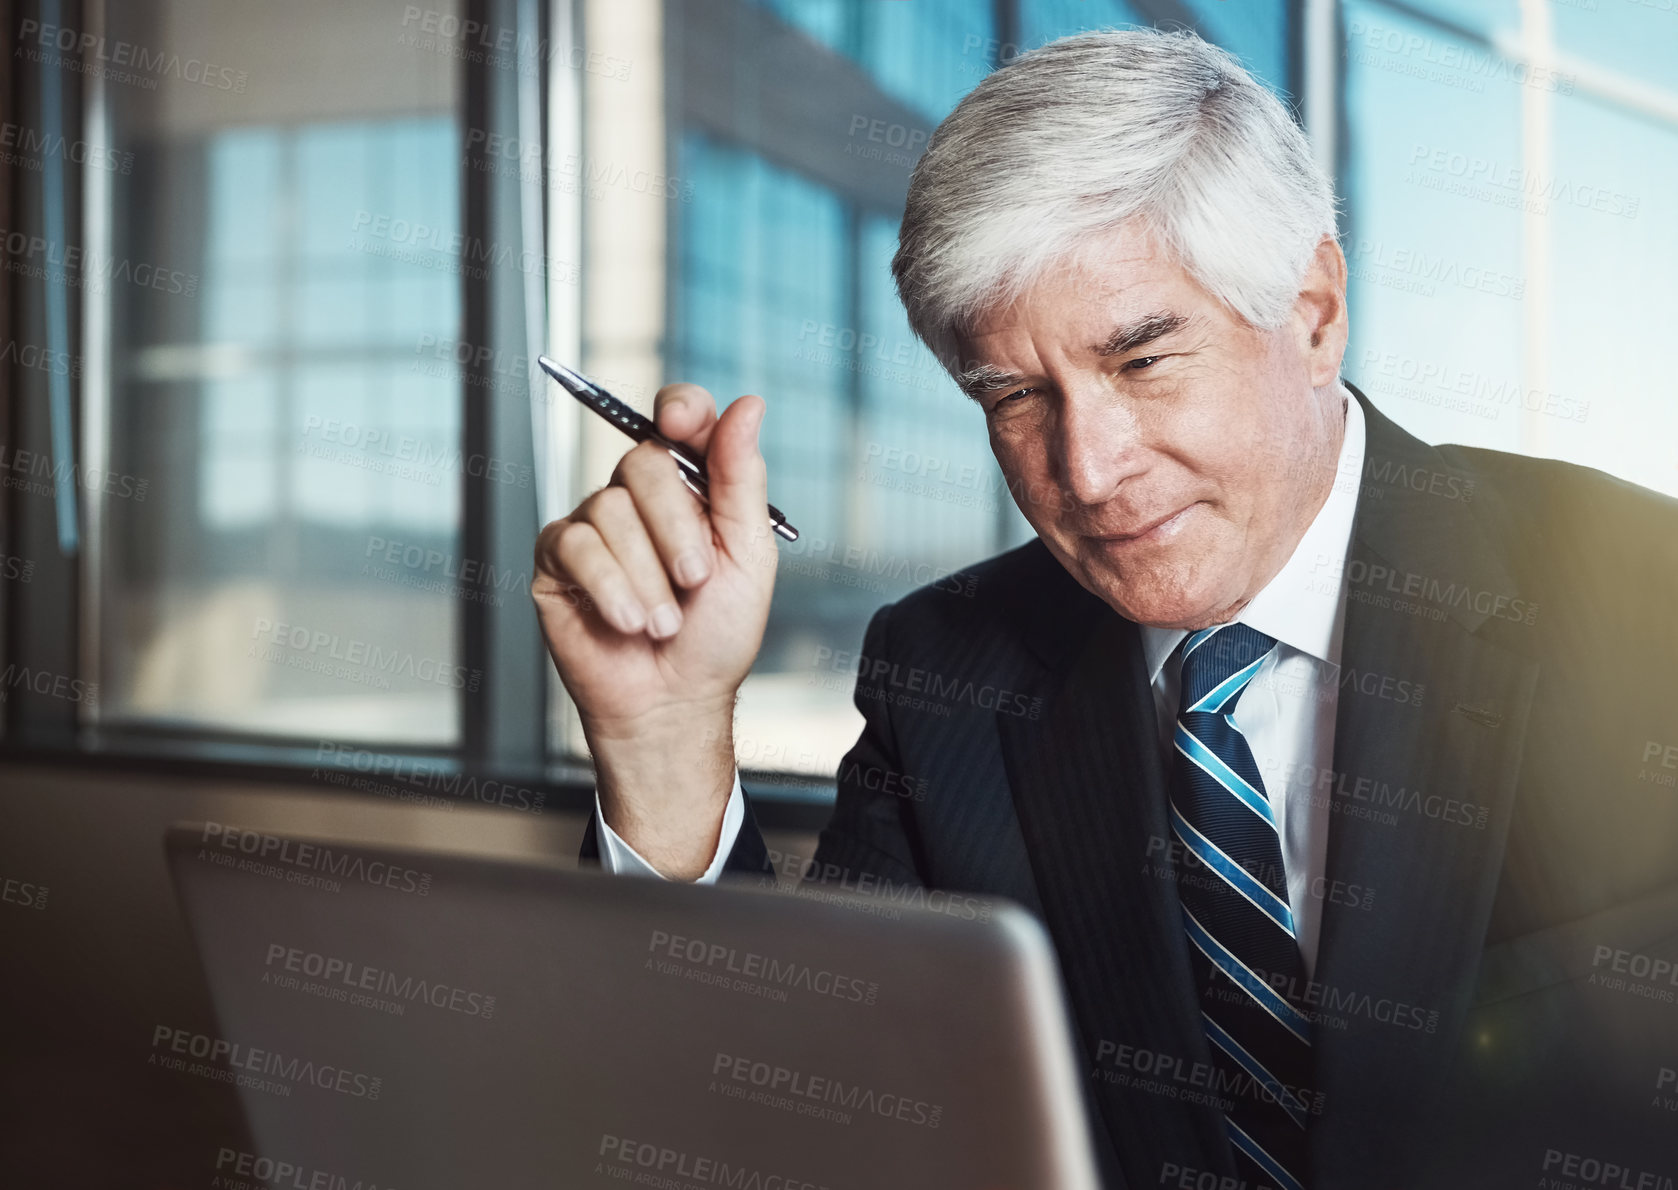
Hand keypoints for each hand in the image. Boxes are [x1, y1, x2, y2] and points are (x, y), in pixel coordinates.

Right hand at [531, 383, 777, 876]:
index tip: (682, 424)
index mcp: (691, 486)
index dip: (679, 410)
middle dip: (676, 527)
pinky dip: (610, 587)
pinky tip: (628, 621)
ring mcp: (595, 524)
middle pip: (643, 462)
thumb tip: (747, 405)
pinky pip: (576, 546)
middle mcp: (639, 497)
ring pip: (610, 509)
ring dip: (647, 577)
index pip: (678, 417)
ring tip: (664, 622)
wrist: (675, 701)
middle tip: (695, 580)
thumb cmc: (716, 635)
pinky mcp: (557, 559)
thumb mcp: (749, 554)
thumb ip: (742, 478)